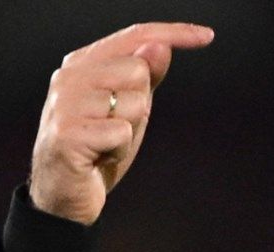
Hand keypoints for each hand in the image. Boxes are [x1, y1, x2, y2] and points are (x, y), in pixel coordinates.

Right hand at [28, 22, 214, 224]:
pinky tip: (99, 157)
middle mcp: (69, 76)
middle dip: (140, 105)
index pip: (135, 36)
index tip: (207, 36)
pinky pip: (122, 133)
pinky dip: (120, 150)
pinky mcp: (67, 133)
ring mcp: (65, 104)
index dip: (173, 33)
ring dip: (130, 130)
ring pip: (134, 103)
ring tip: (106, 143)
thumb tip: (161, 46)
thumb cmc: (99, 148)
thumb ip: (146, 77)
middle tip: (115, 127)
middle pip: (138, 70)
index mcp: (82, 63)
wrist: (65, 195)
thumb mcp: (130, 109)